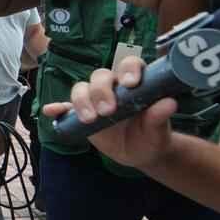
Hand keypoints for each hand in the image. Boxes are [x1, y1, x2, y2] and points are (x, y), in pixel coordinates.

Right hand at [41, 56, 177, 171]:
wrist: (140, 153)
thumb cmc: (152, 137)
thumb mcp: (158, 131)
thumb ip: (160, 117)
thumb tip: (169, 102)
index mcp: (133, 84)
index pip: (129, 65)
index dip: (128, 69)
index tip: (130, 83)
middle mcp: (112, 87)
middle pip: (100, 76)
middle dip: (101, 91)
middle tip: (108, 111)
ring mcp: (94, 100)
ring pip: (81, 89)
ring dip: (82, 101)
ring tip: (89, 119)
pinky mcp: (80, 115)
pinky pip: (66, 108)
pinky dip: (57, 108)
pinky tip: (51, 112)